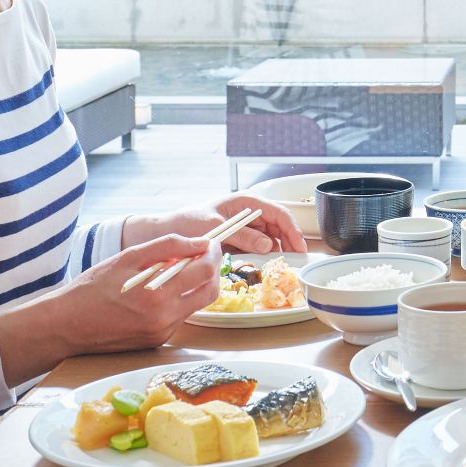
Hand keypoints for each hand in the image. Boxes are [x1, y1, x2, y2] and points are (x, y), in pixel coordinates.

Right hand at [0, 233, 222, 384]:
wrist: (66, 325)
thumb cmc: (92, 288)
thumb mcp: (128, 257)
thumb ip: (167, 246)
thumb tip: (199, 242)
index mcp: (157, 295)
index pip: (205, 271)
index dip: (213, 253)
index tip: (211, 243)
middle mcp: (164, 318)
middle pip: (211, 292)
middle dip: (213, 270)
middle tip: (204, 254)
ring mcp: (162, 332)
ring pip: (197, 304)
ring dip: (197, 284)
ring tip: (179, 268)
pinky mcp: (158, 341)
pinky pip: (180, 316)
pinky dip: (180, 299)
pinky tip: (162, 289)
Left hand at [125, 193, 304, 253]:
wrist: (165, 233)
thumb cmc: (186, 224)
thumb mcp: (214, 228)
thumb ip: (241, 235)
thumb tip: (268, 245)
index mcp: (245, 201)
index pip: (279, 213)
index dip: (293, 230)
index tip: (300, 248)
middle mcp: (248, 211)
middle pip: (278, 225)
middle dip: (288, 241)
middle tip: (295, 261)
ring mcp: (244, 225)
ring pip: (270, 237)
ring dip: (277, 249)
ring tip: (282, 265)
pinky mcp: (237, 238)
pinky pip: (257, 245)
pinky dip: (263, 255)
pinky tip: (265, 265)